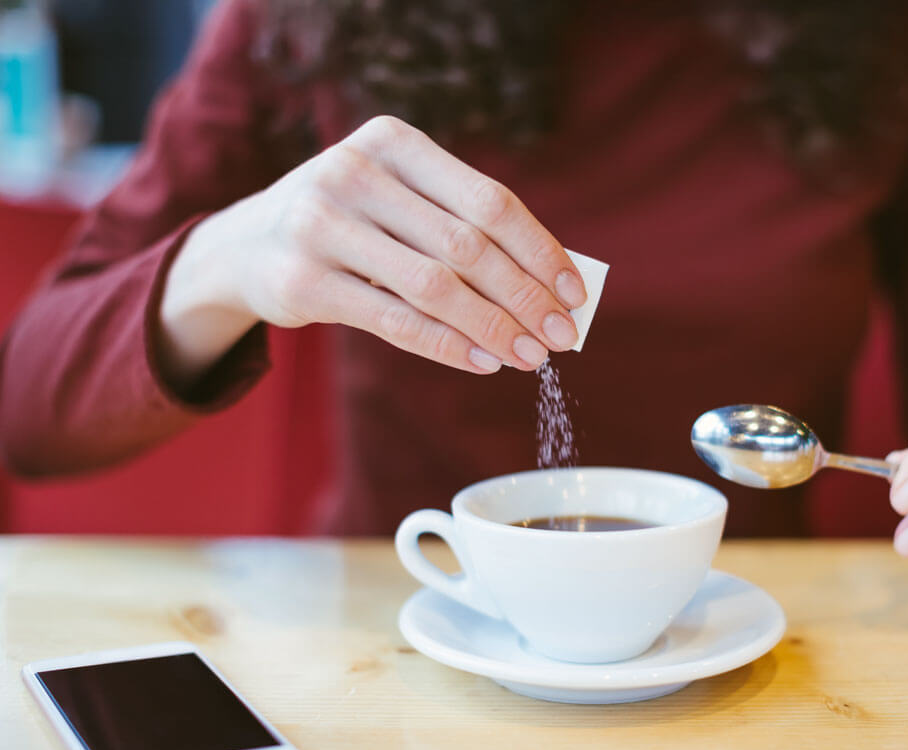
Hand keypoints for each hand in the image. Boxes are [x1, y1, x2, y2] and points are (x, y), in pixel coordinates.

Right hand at [161, 116, 585, 386]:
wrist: (245, 244)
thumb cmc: (351, 222)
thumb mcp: (399, 199)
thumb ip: (462, 225)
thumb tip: (551, 284)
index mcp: (394, 142)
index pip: (490, 201)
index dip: (540, 251)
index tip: (574, 294)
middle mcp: (354, 173)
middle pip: (468, 246)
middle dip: (525, 298)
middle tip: (561, 337)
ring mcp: (322, 225)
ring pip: (435, 287)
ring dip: (493, 328)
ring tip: (529, 357)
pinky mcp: (302, 281)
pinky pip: (396, 322)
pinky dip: (448, 347)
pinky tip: (483, 362)